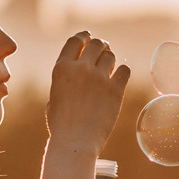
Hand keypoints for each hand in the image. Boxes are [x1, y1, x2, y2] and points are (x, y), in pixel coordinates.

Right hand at [48, 31, 129, 153]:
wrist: (75, 142)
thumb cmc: (61, 125)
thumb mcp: (54, 97)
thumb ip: (65, 81)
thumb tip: (75, 72)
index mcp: (62, 69)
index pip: (75, 41)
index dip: (83, 36)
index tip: (88, 35)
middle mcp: (81, 69)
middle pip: (96, 44)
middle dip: (100, 45)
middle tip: (103, 49)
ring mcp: (99, 79)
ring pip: (111, 56)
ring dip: (110, 59)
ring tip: (109, 66)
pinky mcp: (115, 90)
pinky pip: (124, 70)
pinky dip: (122, 71)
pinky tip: (120, 76)